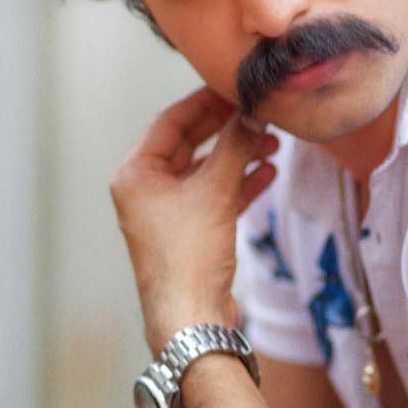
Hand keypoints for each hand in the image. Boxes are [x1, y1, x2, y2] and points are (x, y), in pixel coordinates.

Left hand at [110, 88, 277, 354]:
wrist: (192, 317)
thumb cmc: (190, 256)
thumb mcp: (215, 191)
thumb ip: (236, 146)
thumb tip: (254, 114)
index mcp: (136, 175)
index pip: (170, 122)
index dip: (205, 103)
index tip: (234, 90)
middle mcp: (147, 190)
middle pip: (189, 144)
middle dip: (226, 129)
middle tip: (256, 113)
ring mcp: (167, 212)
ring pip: (205, 169)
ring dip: (238, 155)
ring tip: (271, 143)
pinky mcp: (189, 231)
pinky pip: (215, 194)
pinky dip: (239, 182)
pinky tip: (267, 173)